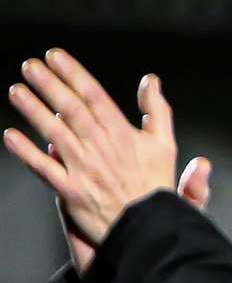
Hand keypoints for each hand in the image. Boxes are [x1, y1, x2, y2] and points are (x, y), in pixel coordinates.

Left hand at [5, 51, 208, 275]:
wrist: (149, 225)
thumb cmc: (155, 185)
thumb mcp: (165, 143)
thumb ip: (157, 110)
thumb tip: (151, 81)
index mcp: (121, 133)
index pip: (94, 95)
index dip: (73, 73)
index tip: (56, 56)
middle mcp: (100, 146)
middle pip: (70, 109)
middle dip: (49, 84)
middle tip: (30, 66)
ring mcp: (83, 168)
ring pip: (54, 133)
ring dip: (33, 110)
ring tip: (16, 91)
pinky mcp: (70, 190)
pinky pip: (44, 168)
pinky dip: (27, 153)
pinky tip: (11, 137)